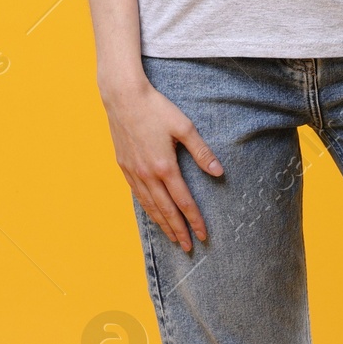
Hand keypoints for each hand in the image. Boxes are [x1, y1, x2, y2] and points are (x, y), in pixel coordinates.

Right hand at [103, 78, 223, 251]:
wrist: (123, 97)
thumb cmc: (156, 108)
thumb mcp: (184, 126)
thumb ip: (201, 151)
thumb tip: (219, 172)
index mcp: (164, 166)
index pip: (183, 201)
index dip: (194, 219)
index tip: (203, 234)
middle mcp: (147, 174)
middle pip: (166, 210)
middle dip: (179, 230)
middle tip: (189, 246)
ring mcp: (133, 172)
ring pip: (150, 206)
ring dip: (162, 224)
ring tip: (173, 238)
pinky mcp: (124, 166)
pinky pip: (137, 195)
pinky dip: (147, 209)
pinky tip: (153, 214)